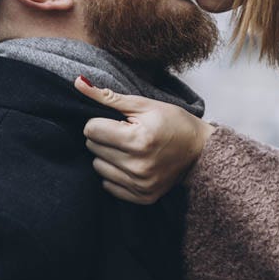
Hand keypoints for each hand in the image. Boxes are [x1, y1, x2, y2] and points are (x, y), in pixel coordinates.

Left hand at [74, 76, 214, 203]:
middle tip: (125, 133)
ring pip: (98, 167)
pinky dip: (115, 173)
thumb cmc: (174, 122)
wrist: (200, 151)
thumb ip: (109, 96)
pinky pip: (108, 185)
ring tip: (128, 148)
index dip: (101, 121)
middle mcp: (138, 165)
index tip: (118, 121)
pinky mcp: (142, 197)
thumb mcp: (145, 104)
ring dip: (107, 155)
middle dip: (104, 137)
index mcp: (138, 139)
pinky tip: (131, 163)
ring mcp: (140, 184)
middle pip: (93, 147)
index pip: (91, 129)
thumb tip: (78, 82)